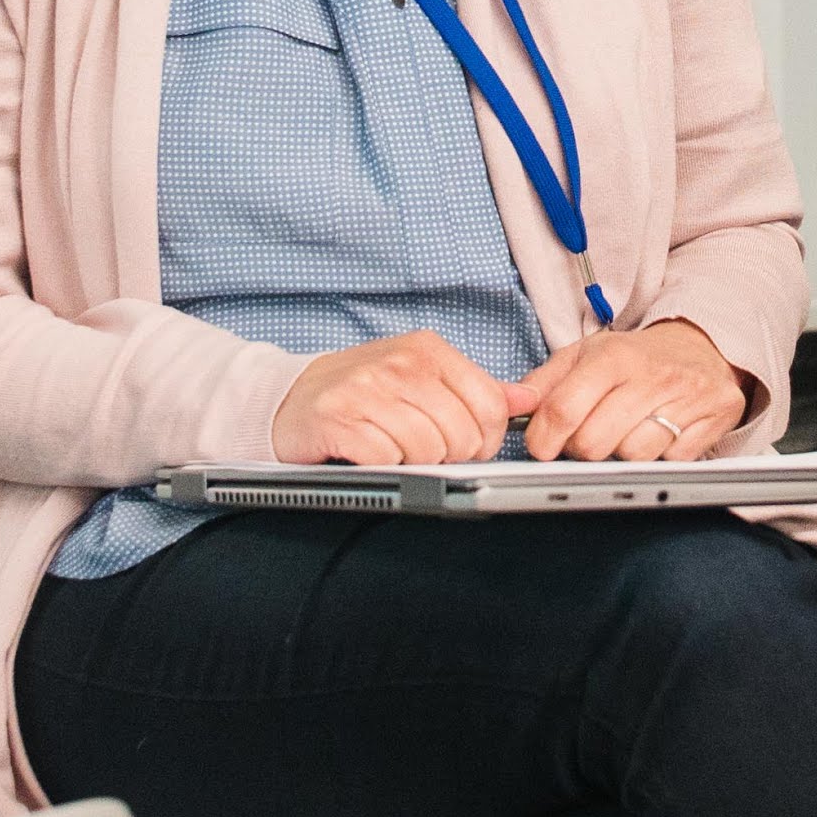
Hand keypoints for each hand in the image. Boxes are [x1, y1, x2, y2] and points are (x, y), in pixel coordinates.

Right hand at [270, 331, 512, 466]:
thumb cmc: (359, 390)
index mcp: (427, 349)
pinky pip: (387, 460)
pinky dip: (383, 467)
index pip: (489, 403)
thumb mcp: (420, 376)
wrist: (290, 398)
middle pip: (462, 433)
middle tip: (425, 450)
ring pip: (428, 450)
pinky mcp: (338, 420)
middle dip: (450, 455)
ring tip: (394, 448)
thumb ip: (475, 388)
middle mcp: (399, 364)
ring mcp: (366, 390)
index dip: (486, 438)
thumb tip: (526, 399)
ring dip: (415, 462)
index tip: (468, 445)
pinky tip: (370, 453)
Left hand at [503, 318, 746, 461]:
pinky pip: (671, 460)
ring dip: (623, 452)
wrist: (701, 346)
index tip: (542, 445)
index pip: (563, 411)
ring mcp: (687, 398)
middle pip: (594, 443)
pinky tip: (658, 433)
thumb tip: (515, 406)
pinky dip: (660, 455)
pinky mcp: (713, 419)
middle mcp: (651, 376)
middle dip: (583, 448)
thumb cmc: (636, 356)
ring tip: (626, 431)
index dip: (544, 439)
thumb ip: (545, 381)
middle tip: (589, 435)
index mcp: (614, 356)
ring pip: (633, 456)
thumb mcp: (586, 354)